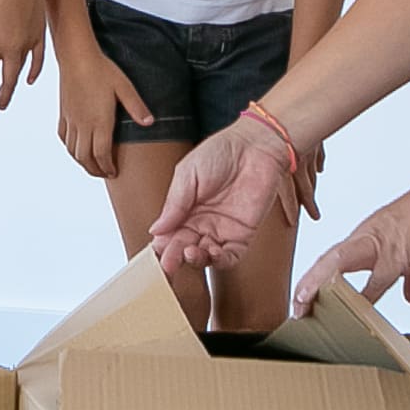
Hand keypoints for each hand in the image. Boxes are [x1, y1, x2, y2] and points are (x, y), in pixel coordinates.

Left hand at [0, 0, 45, 106]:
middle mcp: (12, 48)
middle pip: (7, 80)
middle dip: (2, 94)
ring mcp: (28, 43)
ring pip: (22, 70)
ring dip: (15, 84)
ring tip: (9, 93)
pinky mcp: (39, 34)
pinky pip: (38, 60)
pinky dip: (34, 71)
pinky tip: (30, 79)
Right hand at [52, 38, 151, 177]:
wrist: (76, 56)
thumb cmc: (101, 69)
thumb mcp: (124, 87)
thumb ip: (137, 107)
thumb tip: (150, 123)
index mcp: (99, 121)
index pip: (101, 154)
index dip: (107, 168)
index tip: (114, 173)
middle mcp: (83, 124)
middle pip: (85, 158)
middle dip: (95, 170)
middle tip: (105, 173)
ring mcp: (71, 119)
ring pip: (73, 150)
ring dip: (82, 161)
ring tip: (92, 164)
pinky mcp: (63, 113)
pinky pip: (64, 137)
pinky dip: (70, 148)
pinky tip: (77, 146)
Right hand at [152, 114, 315, 268]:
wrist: (255, 145)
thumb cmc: (221, 152)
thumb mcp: (188, 174)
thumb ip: (174, 204)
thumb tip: (155, 230)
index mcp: (184, 208)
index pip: (168, 234)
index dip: (161, 245)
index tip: (154, 253)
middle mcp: (201, 222)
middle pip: (183, 248)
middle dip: (174, 258)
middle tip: (168, 263)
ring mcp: (222, 229)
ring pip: (205, 256)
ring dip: (195, 260)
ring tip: (189, 253)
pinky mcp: (243, 233)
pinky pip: (231, 256)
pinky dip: (221, 260)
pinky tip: (212, 252)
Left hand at [299, 182, 409, 311]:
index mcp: (368, 238)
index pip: (332, 259)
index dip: (316, 278)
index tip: (304, 298)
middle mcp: (367, 239)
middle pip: (327, 261)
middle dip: (308, 284)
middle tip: (296, 307)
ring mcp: (379, 245)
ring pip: (339, 264)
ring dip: (321, 285)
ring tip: (306, 305)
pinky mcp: (398, 253)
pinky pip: (377, 278)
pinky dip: (367, 295)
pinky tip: (359, 312)